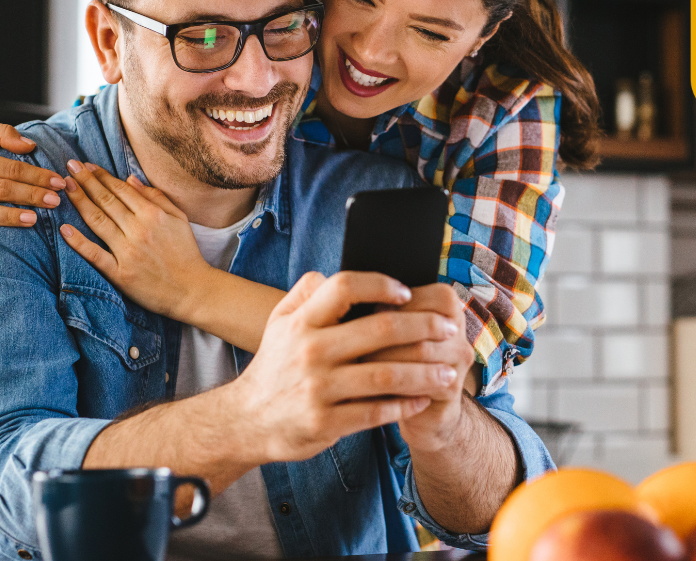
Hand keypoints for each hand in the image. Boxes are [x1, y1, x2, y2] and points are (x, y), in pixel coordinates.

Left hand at [57, 161, 208, 319]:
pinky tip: (64, 229)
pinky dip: (79, 242)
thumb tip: (131, 179)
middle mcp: (139, 230)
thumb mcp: (179, 219)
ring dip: (79, 201)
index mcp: (154, 215)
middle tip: (69, 166)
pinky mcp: (121, 273)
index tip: (86, 165)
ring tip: (65, 186)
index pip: (122, 189)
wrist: (192, 290)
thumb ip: (157, 197)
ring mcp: (128, 252)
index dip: (102, 176)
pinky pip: (96, 255)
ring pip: (98, 221)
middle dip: (85, 181)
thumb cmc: (186, 253)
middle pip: (106, 200)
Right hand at [217, 272, 463, 464]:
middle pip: (379, 330)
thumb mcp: (278, 323)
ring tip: (449, 371)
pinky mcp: (325, 422)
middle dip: (422, 327)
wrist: (246, 421)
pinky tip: (423, 400)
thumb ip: (305, 293)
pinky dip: (405, 405)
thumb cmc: (274, 366)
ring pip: (386, 375)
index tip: (407, 293)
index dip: (380, 285)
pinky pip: (376, 411)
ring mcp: (318, 389)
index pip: (344, 287)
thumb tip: (333, 273)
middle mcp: (309, 351)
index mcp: (301, 323)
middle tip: (448, 329)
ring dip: (425, 372)